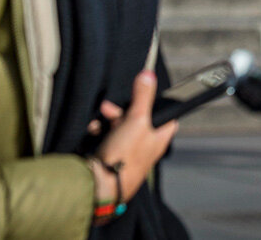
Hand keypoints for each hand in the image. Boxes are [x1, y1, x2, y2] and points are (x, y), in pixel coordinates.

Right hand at [88, 70, 177, 206]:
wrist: (99, 184)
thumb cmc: (125, 157)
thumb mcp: (136, 120)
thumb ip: (143, 97)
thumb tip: (149, 75)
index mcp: (159, 139)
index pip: (167, 118)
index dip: (159, 105)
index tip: (146, 96)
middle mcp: (145, 146)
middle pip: (138, 119)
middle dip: (122, 111)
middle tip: (110, 109)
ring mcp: (128, 153)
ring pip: (120, 127)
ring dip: (107, 120)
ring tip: (99, 121)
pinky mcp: (112, 157)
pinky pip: (106, 138)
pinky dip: (99, 132)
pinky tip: (93, 131)